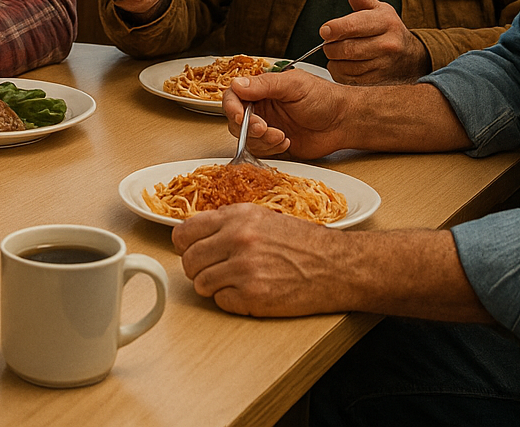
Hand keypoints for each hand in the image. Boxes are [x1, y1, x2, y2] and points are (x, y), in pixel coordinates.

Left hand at [173, 202, 340, 316]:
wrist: (337, 265)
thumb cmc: (304, 243)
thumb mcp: (262, 217)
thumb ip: (228, 223)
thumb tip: (195, 235)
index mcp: (236, 216)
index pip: (183, 232)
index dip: (186, 246)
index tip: (194, 252)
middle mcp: (237, 239)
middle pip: (188, 261)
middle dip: (199, 269)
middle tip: (216, 271)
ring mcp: (244, 268)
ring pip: (201, 284)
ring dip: (215, 287)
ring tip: (237, 282)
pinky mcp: (253, 296)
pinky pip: (221, 302)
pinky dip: (232, 301)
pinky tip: (251, 293)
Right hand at [222, 67, 348, 158]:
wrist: (344, 122)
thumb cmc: (324, 98)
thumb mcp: (293, 85)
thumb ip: (264, 85)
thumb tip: (237, 84)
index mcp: (262, 89)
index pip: (234, 96)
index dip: (232, 107)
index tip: (240, 116)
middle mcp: (261, 108)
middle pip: (235, 120)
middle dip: (248, 127)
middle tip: (264, 128)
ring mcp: (267, 127)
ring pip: (246, 138)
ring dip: (261, 140)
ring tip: (281, 135)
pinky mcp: (274, 144)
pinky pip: (260, 151)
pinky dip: (271, 149)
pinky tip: (287, 142)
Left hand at [318, 0, 430, 83]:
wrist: (411, 57)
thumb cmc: (389, 30)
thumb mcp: (379, 10)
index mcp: (385, 22)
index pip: (353, 26)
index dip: (334, 29)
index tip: (325, 31)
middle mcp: (387, 44)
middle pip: (346, 49)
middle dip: (330, 47)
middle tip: (329, 43)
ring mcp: (383, 64)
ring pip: (346, 66)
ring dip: (334, 60)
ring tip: (338, 53)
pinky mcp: (377, 81)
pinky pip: (349, 79)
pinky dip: (340, 72)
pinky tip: (344, 64)